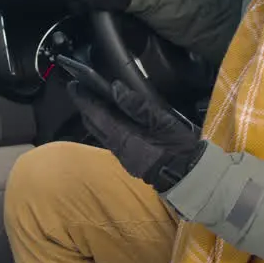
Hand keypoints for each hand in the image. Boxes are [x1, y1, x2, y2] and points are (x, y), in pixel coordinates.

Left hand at [68, 79, 204, 191]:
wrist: (189, 176)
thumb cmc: (178, 148)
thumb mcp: (161, 122)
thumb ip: (137, 106)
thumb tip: (115, 89)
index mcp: (123, 139)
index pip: (96, 116)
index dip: (83, 100)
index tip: (73, 85)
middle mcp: (117, 149)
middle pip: (94, 125)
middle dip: (86, 107)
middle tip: (80, 89)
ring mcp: (122, 156)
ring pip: (101, 133)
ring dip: (95, 116)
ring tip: (93, 99)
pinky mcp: (129, 159)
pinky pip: (110, 139)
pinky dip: (106, 125)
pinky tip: (111, 117)